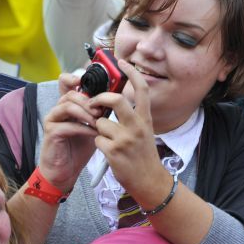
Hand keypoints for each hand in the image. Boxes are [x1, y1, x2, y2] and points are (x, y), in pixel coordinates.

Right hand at [39, 74, 101, 192]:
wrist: (66, 170)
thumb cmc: (81, 147)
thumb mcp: (95, 125)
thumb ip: (101, 111)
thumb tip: (120, 99)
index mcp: (70, 104)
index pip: (68, 83)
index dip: (76, 77)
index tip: (92, 80)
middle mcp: (59, 108)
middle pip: (73, 93)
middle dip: (91, 100)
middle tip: (103, 110)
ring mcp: (53, 119)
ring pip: (68, 105)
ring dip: (87, 112)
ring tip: (100, 121)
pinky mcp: (51, 132)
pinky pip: (68, 125)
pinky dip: (84, 128)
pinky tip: (95, 134)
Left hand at [89, 60, 166, 193]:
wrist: (149, 180)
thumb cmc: (144, 154)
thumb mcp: (144, 131)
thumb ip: (131, 116)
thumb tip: (111, 101)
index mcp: (146, 118)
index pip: (141, 89)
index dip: (132, 73)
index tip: (123, 62)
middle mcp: (137, 125)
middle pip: (115, 99)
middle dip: (99, 99)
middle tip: (93, 103)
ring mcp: (126, 138)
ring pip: (100, 123)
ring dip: (98, 130)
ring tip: (107, 139)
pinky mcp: (114, 151)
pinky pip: (96, 139)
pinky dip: (98, 144)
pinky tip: (109, 152)